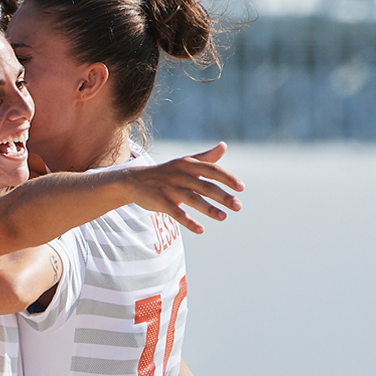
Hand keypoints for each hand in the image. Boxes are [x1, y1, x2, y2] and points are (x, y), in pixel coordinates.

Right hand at [126, 142, 244, 233]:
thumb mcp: (184, 163)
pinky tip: (201, 230)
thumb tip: (224, 146)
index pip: (211, 170)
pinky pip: (176, 212)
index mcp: (187, 164)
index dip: (227, 178)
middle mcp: (179, 175)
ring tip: (223, 217)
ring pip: (192, 199)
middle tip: (238, 206)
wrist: (134, 180)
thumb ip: (205, 158)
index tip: (241, 188)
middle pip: (205, 186)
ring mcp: (169, 188)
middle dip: (222, 196)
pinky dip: (189, 222)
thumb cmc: (164, 173)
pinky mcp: (159, 201)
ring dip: (209, 209)